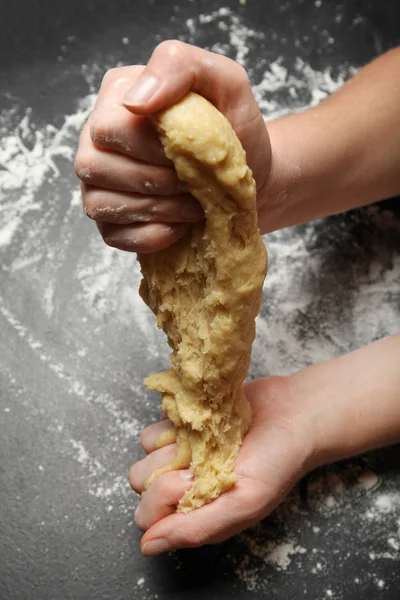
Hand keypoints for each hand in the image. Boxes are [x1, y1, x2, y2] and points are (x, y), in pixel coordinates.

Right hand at [74, 41, 270, 252]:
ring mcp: (98, 183)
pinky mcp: (110, 222)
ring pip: (100, 203)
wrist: (252, 178)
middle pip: (96, 166)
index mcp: (117, 97)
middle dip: (157, 180)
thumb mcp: (225, 82)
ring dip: (158, 209)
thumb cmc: (236, 131)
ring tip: (195, 205)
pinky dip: (152, 235)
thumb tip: (135, 101)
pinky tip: (180, 226)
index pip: (109, 128)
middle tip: (196, 182)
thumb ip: (179, 67)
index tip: (191, 153)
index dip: (151, 149)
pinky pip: (112, 236)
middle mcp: (96, 139)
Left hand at [129, 334, 399, 554]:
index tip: (194, 482)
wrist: (295, 413)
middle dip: (168, 466)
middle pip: (140, 478)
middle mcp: (183, 482)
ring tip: (208, 436)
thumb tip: (148, 546)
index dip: (164, 497)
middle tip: (204, 458)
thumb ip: (196, 528)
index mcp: (194, 510)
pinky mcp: (185, 420)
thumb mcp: (243, 503)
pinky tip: (205, 418)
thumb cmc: (276, 461)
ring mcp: (182, 449)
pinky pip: (160, 419)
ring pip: (146, 445)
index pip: (147, 514)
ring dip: (173, 438)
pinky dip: (177, 417)